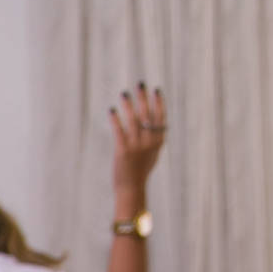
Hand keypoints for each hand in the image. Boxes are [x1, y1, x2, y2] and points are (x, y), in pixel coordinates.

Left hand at [109, 82, 167, 198]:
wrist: (132, 187)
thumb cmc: (141, 171)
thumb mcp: (153, 154)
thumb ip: (155, 140)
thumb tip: (160, 127)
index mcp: (158, 141)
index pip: (160, 118)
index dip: (158, 103)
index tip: (156, 90)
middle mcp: (149, 142)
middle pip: (147, 115)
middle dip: (144, 98)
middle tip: (140, 84)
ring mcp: (136, 146)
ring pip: (133, 121)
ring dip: (129, 105)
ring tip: (124, 93)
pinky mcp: (123, 151)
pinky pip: (119, 131)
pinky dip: (116, 119)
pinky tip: (112, 110)